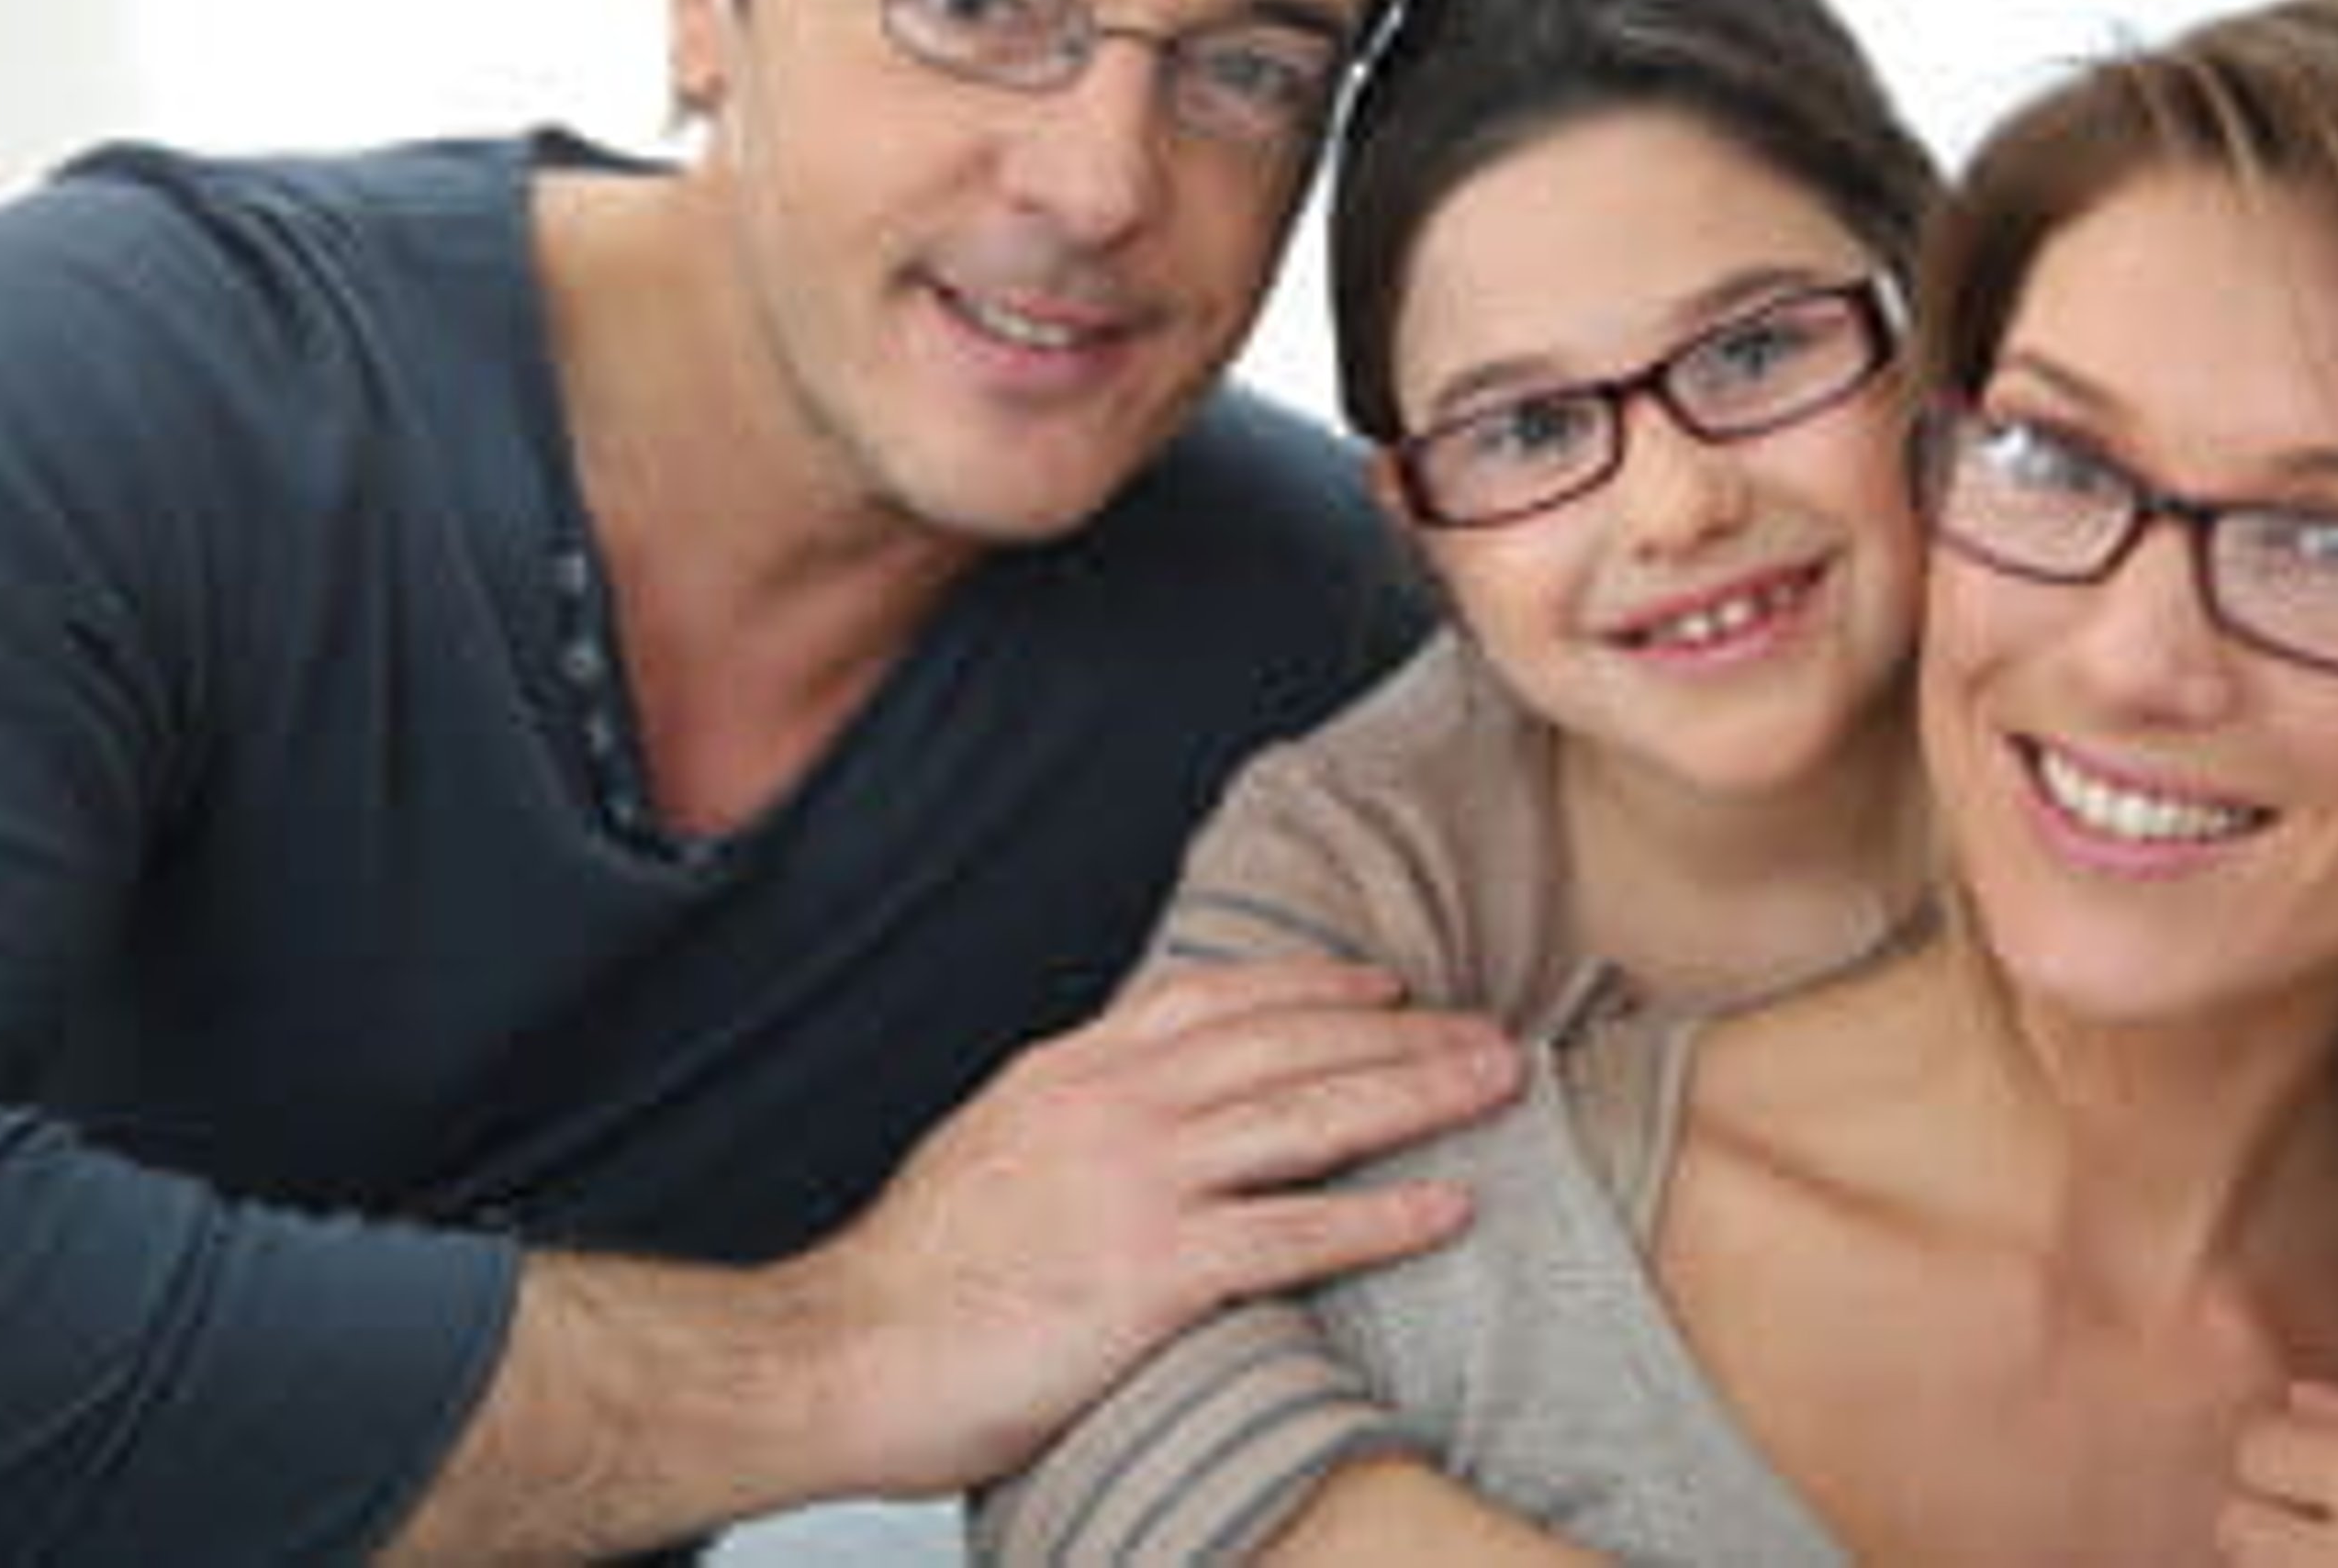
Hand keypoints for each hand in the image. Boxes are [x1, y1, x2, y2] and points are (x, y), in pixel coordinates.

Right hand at [778, 956, 1520, 1494]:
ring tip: (1499, 1085)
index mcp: (1073, 1072)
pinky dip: (1382, 1216)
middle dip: (1403, 1035)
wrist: (837, 1353)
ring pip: (1311, 1116)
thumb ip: (1070, 1119)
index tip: (1385, 985)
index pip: (1219, 1000)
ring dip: (1419, 1095)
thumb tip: (1128, 1111)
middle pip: (1291, 1046)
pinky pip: (1296, 1235)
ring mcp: (1139, 1184)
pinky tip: (1448, 1206)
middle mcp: (1116, 1106)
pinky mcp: (1154, 1273)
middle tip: (1489, 1031)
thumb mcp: (990, 1151)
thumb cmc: (911, 1279)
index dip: (1315, 988)